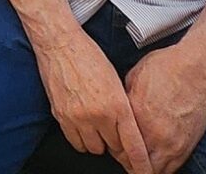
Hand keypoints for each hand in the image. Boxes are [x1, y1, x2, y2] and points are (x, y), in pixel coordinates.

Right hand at [34, 27, 151, 173]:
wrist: (60, 44)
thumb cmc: (89, 57)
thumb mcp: (116, 81)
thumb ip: (122, 107)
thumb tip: (126, 128)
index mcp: (115, 105)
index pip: (131, 143)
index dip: (140, 162)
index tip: (145, 172)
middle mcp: (96, 115)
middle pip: (112, 148)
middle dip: (116, 144)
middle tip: (115, 133)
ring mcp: (76, 118)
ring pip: (92, 148)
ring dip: (98, 142)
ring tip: (97, 126)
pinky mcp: (60, 116)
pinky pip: (74, 141)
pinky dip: (81, 138)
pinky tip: (83, 124)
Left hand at [122, 44, 205, 173]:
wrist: (199, 69)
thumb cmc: (168, 68)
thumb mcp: (134, 78)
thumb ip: (125, 100)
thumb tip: (120, 110)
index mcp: (137, 117)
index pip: (118, 146)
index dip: (114, 146)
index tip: (114, 142)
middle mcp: (154, 135)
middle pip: (134, 164)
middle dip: (127, 160)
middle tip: (126, 153)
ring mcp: (173, 143)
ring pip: (154, 170)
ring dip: (145, 166)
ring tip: (141, 157)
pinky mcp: (188, 146)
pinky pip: (172, 168)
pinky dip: (163, 166)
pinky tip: (157, 157)